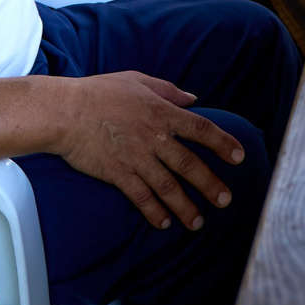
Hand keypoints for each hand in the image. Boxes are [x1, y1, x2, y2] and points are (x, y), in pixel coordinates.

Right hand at [46, 71, 244, 230]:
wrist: (65, 111)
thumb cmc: (99, 92)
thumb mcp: (137, 80)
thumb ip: (168, 90)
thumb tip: (193, 98)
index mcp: (162, 112)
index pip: (201, 129)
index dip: (223, 143)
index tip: (239, 156)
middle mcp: (154, 137)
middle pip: (190, 164)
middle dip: (210, 184)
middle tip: (225, 200)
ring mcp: (136, 157)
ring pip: (168, 186)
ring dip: (185, 206)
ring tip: (198, 222)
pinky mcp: (117, 173)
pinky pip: (140, 196)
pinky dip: (153, 211)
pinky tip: (164, 223)